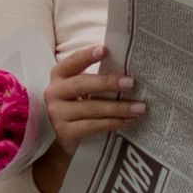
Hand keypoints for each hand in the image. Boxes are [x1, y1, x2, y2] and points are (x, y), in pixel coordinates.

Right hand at [32, 39, 144, 192]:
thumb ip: (97, 79)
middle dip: (107, 83)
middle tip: (131, 83)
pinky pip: (93, 125)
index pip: (72, 62)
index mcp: (59, 76)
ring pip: (91, 107)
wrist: (69, 142)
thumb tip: (128, 71)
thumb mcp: (84, 91)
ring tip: (139, 107)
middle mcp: (53, 92)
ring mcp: (56, 113)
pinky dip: (113, 123)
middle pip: (81, 84)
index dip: (87, 55)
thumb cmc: (81, 109)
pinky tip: (128, 121)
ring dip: (118, 107)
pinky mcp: (64, 132)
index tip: (105, 50)